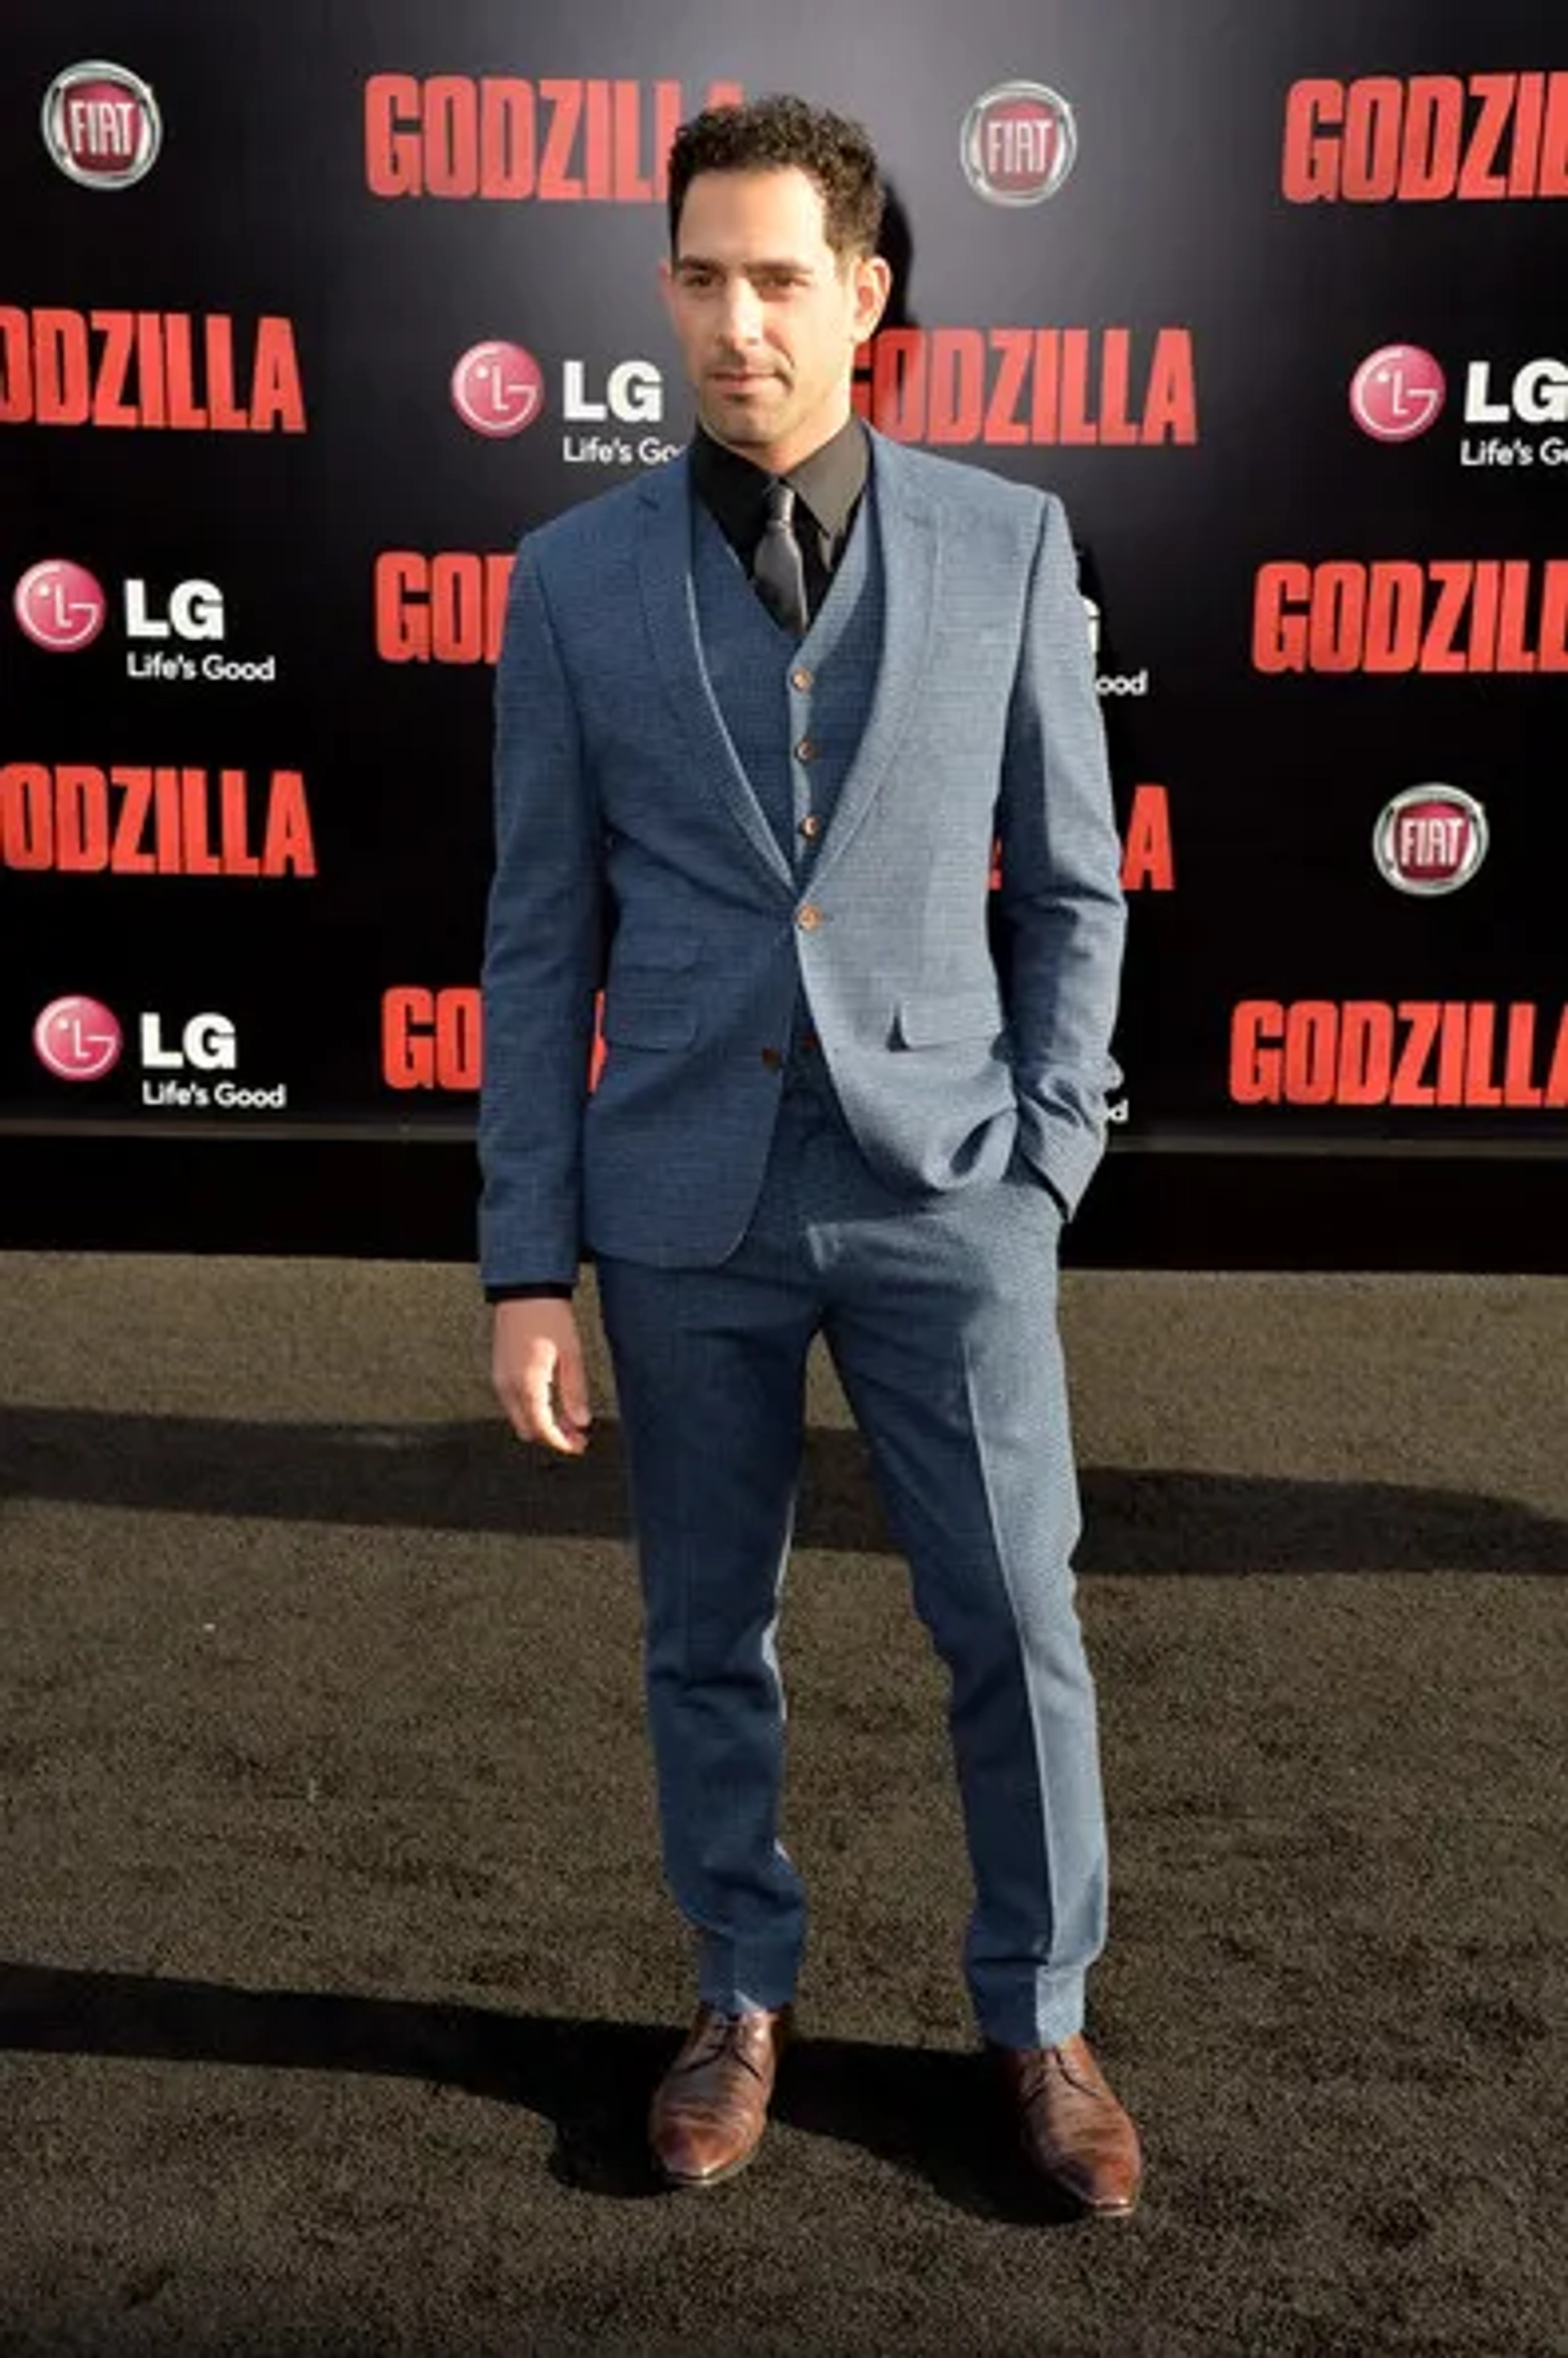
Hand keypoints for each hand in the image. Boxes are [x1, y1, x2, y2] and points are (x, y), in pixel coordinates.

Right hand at [492, 1298, 591, 1454]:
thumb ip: (574, 1392)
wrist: (524, 1290)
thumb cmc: (548, 1316)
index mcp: (527, 1384)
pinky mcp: (499, 1371)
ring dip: (542, 1422)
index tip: (579, 1445)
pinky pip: (513, 1402)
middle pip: (528, 1429)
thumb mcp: (571, 1355)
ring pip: (519, 1417)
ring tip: (568, 1417)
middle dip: (553, 1436)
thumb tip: (581, 1422)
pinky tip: (550, 1400)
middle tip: (577, 1434)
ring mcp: (500, 1379)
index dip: (562, 1443)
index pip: (543, 1429)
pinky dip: (531, 1408)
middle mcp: (508, 1386)